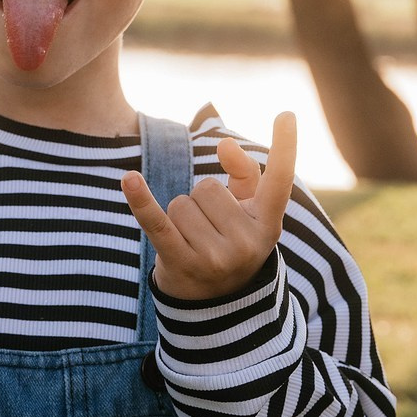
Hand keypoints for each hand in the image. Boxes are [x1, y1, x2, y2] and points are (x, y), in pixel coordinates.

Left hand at [122, 113, 297, 301]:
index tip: (287, 113)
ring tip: (192, 240)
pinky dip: (141, 201)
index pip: (280, 179)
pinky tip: (129, 179)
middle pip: (207, 188)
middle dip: (201, 201)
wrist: (214, 303)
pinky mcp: (180, 262)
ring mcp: (215, 256)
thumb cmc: (231, 240)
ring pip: (182, 202)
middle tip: (209, 230)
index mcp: (268, 223)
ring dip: (180, 216)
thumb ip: (243, 171)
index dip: (285, 146)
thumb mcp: (247, 210)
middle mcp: (248, 242)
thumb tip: (224, 144)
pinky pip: (157, 222)